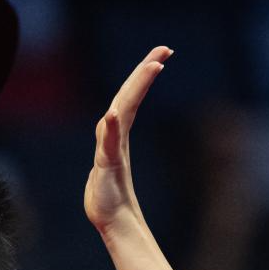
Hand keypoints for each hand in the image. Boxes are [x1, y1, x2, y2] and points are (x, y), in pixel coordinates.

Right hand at [84, 46, 172, 232]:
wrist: (113, 221)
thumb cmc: (114, 202)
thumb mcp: (111, 166)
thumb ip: (111, 140)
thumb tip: (112, 115)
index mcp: (119, 135)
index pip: (131, 97)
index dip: (142, 75)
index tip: (162, 53)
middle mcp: (114, 136)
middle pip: (128, 97)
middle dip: (143, 72)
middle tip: (163, 48)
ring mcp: (110, 147)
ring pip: (123, 109)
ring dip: (136, 87)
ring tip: (153, 66)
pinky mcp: (105, 160)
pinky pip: (111, 136)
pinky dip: (114, 121)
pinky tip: (116, 111)